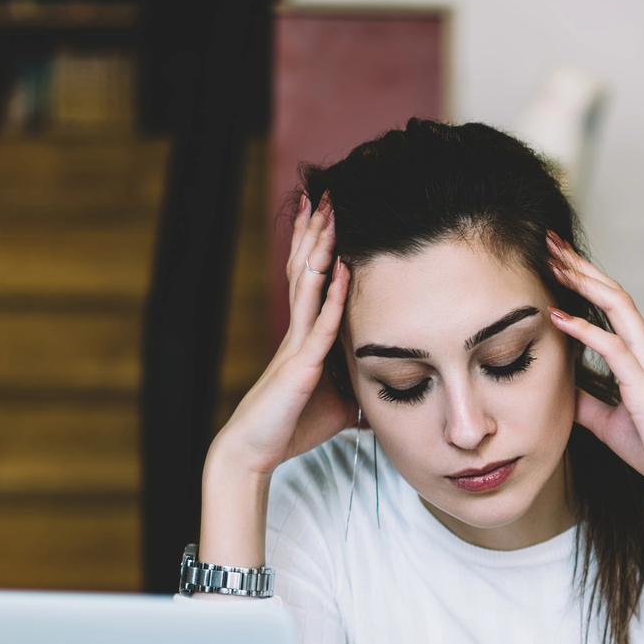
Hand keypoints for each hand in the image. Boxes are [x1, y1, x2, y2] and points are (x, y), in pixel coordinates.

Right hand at [198, 194, 356, 569]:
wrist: (256, 451)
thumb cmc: (294, 425)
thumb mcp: (340, 402)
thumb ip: (360, 387)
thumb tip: (387, 394)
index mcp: (306, 336)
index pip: (313, 279)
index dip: (320, 246)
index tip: (330, 213)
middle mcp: (299, 332)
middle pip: (306, 270)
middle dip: (317, 232)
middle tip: (327, 193)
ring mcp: (297, 346)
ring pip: (308, 286)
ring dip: (320, 248)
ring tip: (329, 212)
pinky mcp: (299, 367)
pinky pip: (318, 327)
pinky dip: (331, 297)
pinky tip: (339, 270)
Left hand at [546, 235, 643, 614]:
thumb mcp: (609, 422)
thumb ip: (587, 400)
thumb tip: (560, 388)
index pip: (612, 305)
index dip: (584, 280)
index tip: (554, 261)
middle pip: (615, 293)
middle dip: (581, 265)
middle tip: (549, 242)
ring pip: (618, 308)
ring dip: (583, 282)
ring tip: (553, 262)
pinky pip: (614, 348)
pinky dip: (585, 329)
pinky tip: (559, 316)